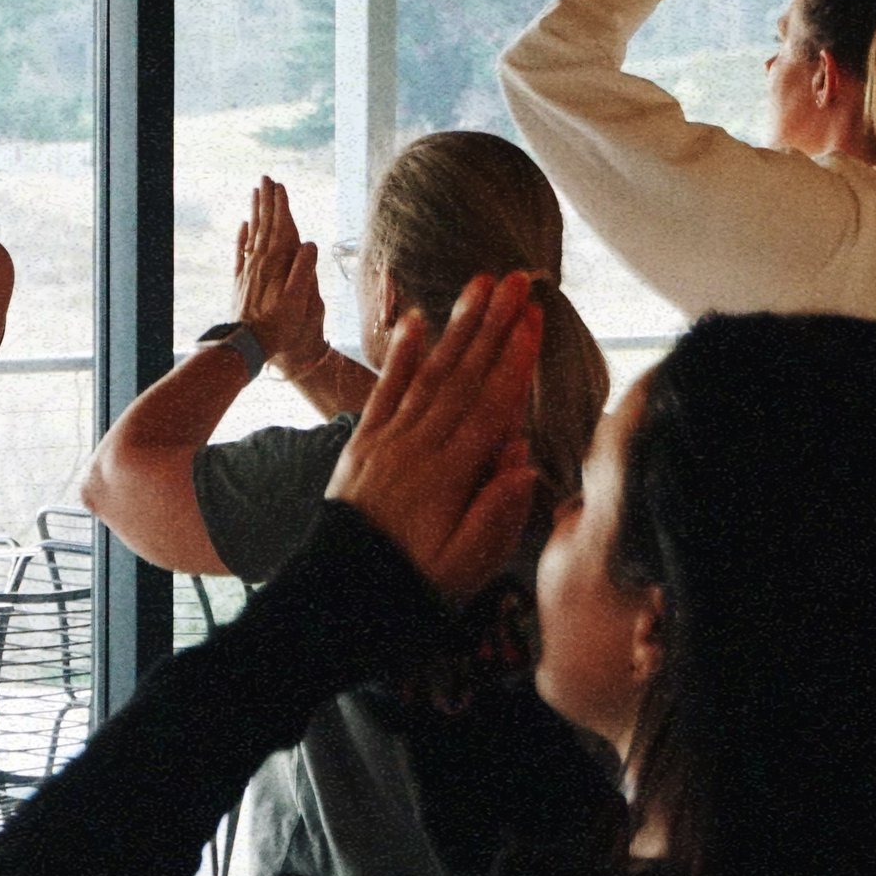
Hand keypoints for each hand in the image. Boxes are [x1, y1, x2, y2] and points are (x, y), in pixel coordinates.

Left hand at [231, 177, 324, 371]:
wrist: (249, 346)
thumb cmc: (280, 327)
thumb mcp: (300, 302)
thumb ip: (304, 271)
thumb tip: (310, 243)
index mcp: (277, 264)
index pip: (281, 228)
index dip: (281, 206)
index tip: (280, 186)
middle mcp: (260, 263)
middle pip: (264, 225)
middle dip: (267, 201)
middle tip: (265, 179)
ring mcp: (247, 271)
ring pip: (252, 234)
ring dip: (255, 212)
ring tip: (255, 193)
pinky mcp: (240, 281)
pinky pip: (241, 252)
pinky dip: (242, 236)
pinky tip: (243, 225)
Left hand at [325, 270, 544, 601]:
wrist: (341, 595)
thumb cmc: (413, 584)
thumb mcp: (465, 566)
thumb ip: (495, 514)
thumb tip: (523, 460)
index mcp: (451, 475)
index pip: (491, 406)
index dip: (515, 360)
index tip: (534, 318)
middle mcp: (419, 447)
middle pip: (464, 376)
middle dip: (494, 325)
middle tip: (516, 280)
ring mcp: (388, 440)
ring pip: (429, 373)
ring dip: (457, 327)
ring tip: (479, 285)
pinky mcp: (363, 442)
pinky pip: (384, 391)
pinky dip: (400, 355)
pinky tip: (415, 320)